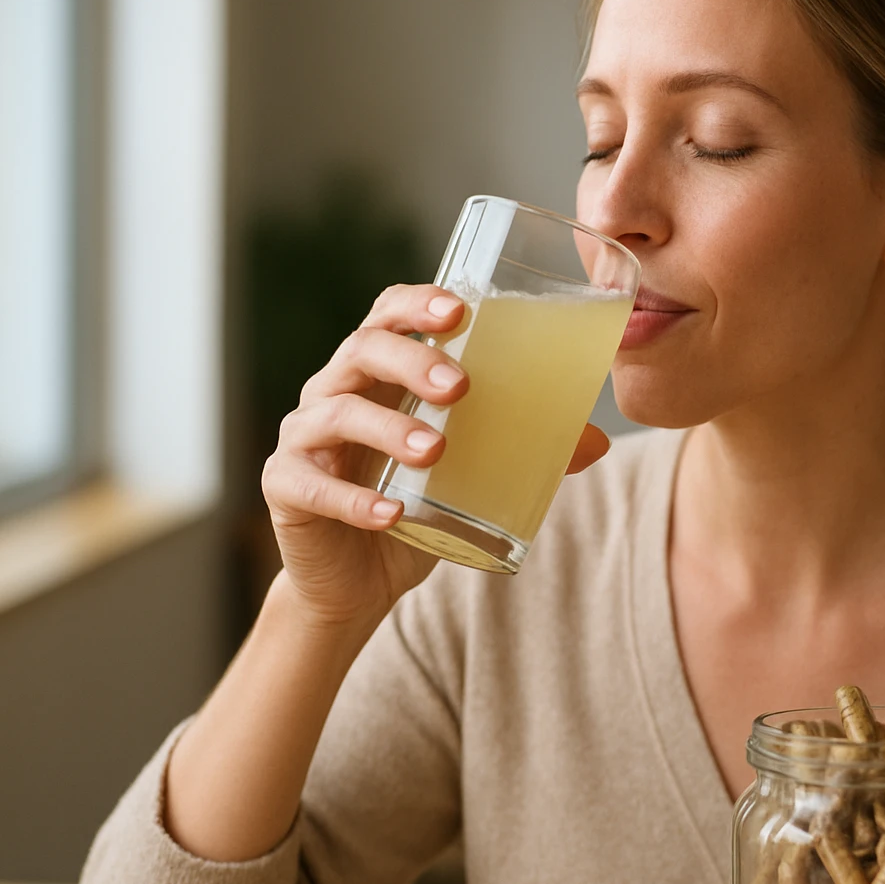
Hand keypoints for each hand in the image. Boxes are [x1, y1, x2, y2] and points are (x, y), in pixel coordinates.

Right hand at [260, 283, 610, 631]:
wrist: (360, 581)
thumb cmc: (418, 505)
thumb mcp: (473, 473)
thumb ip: (528, 451)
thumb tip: (598, 443)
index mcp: (380, 372)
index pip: (388, 314)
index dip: (418, 302)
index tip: (461, 310)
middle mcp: (335, 391)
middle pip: (362, 349)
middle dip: (412, 359)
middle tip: (460, 388)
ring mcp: (305, 438)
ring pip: (337, 412)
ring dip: (389, 428)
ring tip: (435, 452)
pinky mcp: (286, 488)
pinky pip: (309, 484)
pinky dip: (352, 499)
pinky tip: (390, 513)